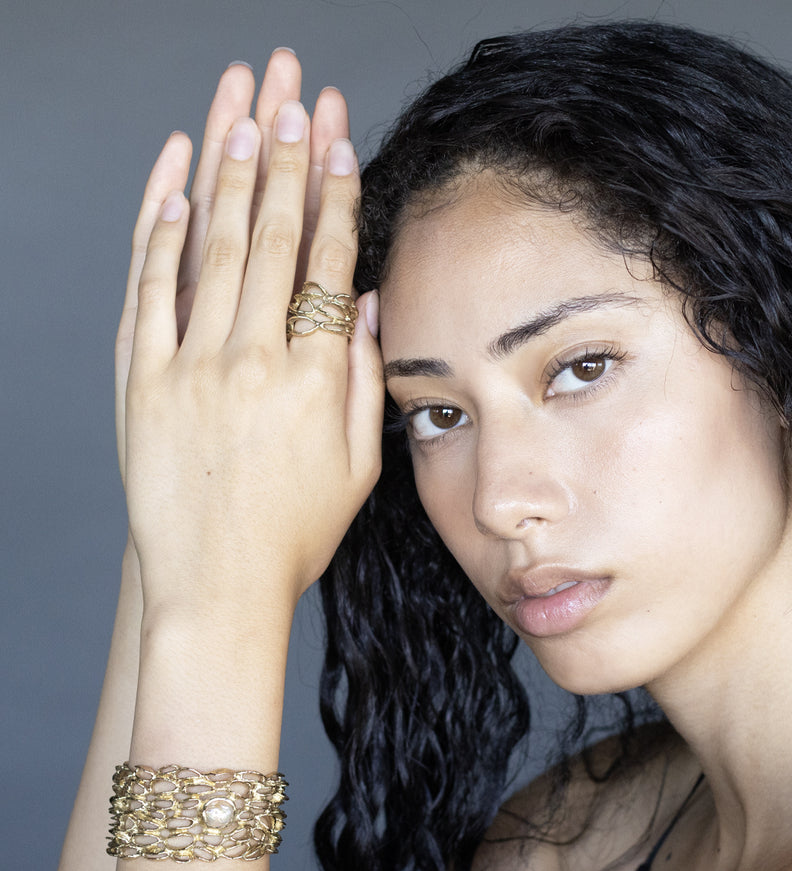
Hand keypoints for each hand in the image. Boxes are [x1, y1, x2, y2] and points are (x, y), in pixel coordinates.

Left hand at [120, 54, 382, 617]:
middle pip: (274, 234)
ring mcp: (193, 364)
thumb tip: (373, 306)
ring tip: (239, 105)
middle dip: (285, 151)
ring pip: (215, 246)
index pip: (330, 262)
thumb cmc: (295, 533)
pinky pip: (151, 290)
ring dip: (230, 169)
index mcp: (318, 378)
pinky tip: (179, 184)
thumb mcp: (358, 466)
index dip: (336, 191)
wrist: (216, 585)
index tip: (338, 137)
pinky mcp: (142, 380)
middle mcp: (256, 358)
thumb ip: (368, 380)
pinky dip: (162, 232)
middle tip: (290, 89)